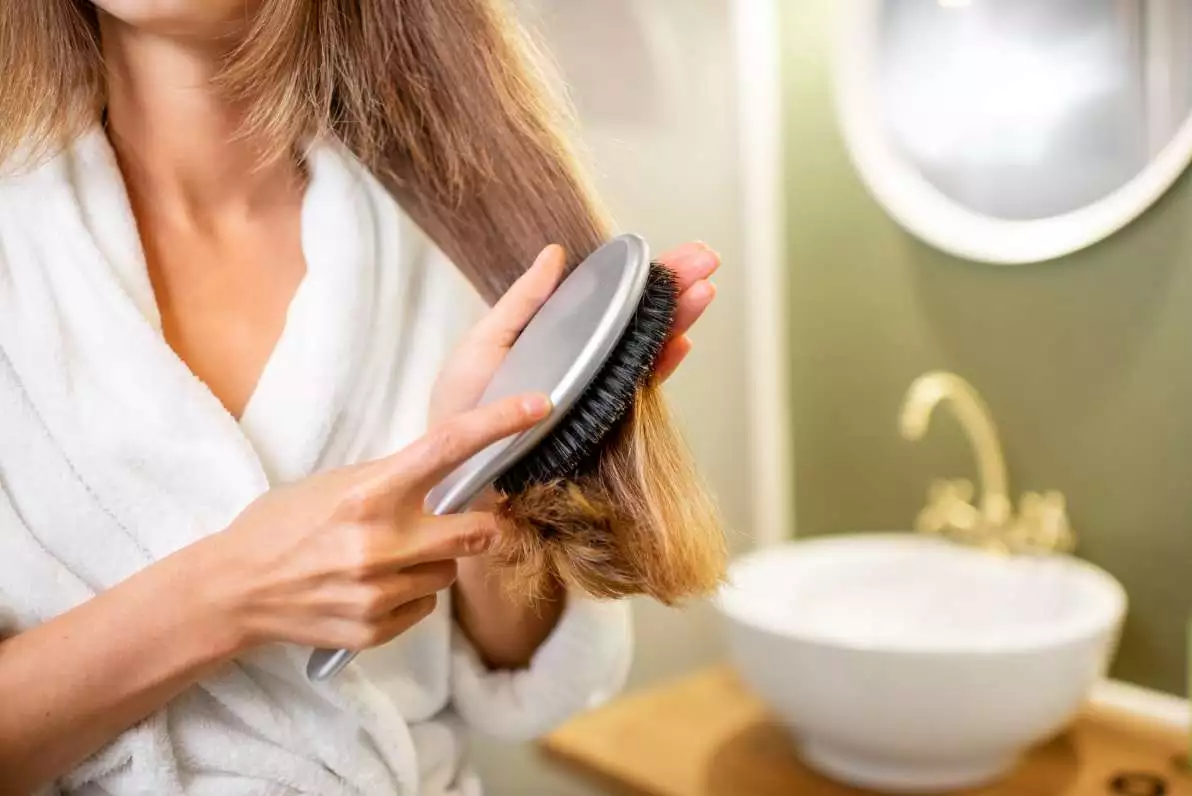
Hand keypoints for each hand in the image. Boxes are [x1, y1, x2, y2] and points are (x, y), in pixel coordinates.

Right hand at [197, 393, 550, 653]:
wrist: (233, 589)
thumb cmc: (284, 525)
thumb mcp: (335, 484)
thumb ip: (394, 481)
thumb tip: (452, 476)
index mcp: (368, 493)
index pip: (447, 448)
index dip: (498, 424)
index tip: (537, 406)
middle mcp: (379, 544)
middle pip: (478, 532)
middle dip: (479, 525)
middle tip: (459, 519)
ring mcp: (379, 592)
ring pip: (451, 573)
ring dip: (435, 561)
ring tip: (390, 556)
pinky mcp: (375, 629)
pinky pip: (426, 608)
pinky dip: (411, 595)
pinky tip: (374, 586)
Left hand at [429, 240, 719, 425]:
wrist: (455, 467)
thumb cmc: (462, 408)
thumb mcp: (486, 342)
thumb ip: (524, 301)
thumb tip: (555, 253)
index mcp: (560, 333)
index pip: (612, 296)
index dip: (646, 271)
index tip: (679, 249)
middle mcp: (585, 360)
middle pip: (639, 317)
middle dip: (674, 287)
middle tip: (705, 258)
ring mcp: (596, 390)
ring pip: (646, 348)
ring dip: (677, 319)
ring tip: (702, 290)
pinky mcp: (597, 422)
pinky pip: (635, 392)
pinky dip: (660, 368)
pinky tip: (679, 343)